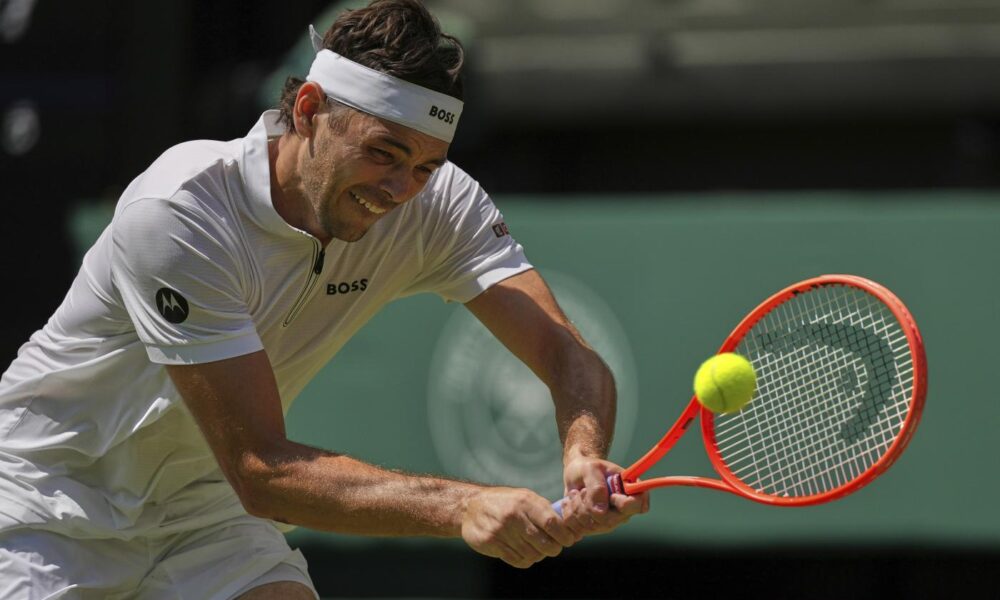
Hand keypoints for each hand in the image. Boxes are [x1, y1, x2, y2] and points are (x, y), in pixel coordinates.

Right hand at [461, 487, 581, 568]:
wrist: (471, 507)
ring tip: (535, 548)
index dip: (565, 535)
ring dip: (538, 554)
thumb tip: (570, 526)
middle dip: (554, 548)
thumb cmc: (505, 502)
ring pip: (533, 554)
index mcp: (525, 501)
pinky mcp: (492, 543)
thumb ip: (544, 510)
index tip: (568, 540)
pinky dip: (525, 559)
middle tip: (553, 546)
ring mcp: (502, 530)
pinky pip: (518, 560)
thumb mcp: (524, 497)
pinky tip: (522, 551)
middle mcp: (514, 515)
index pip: (552, 523)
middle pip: (545, 543)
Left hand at [558, 453, 648, 536]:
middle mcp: (622, 511)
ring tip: (575, 494)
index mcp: (630, 491)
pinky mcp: (594, 529)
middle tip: (583, 490)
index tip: (611, 495)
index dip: (624, 504)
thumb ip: (597, 486)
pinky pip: (579, 529)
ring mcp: (608, 522)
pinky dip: (569, 514)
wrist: (575, 475)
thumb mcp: (590, 468)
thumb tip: (600, 510)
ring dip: (576, 508)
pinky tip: (570, 503)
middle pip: (608, 521)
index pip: (639, 506)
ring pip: (591, 526)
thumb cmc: (586, 468)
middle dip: (588, 505)